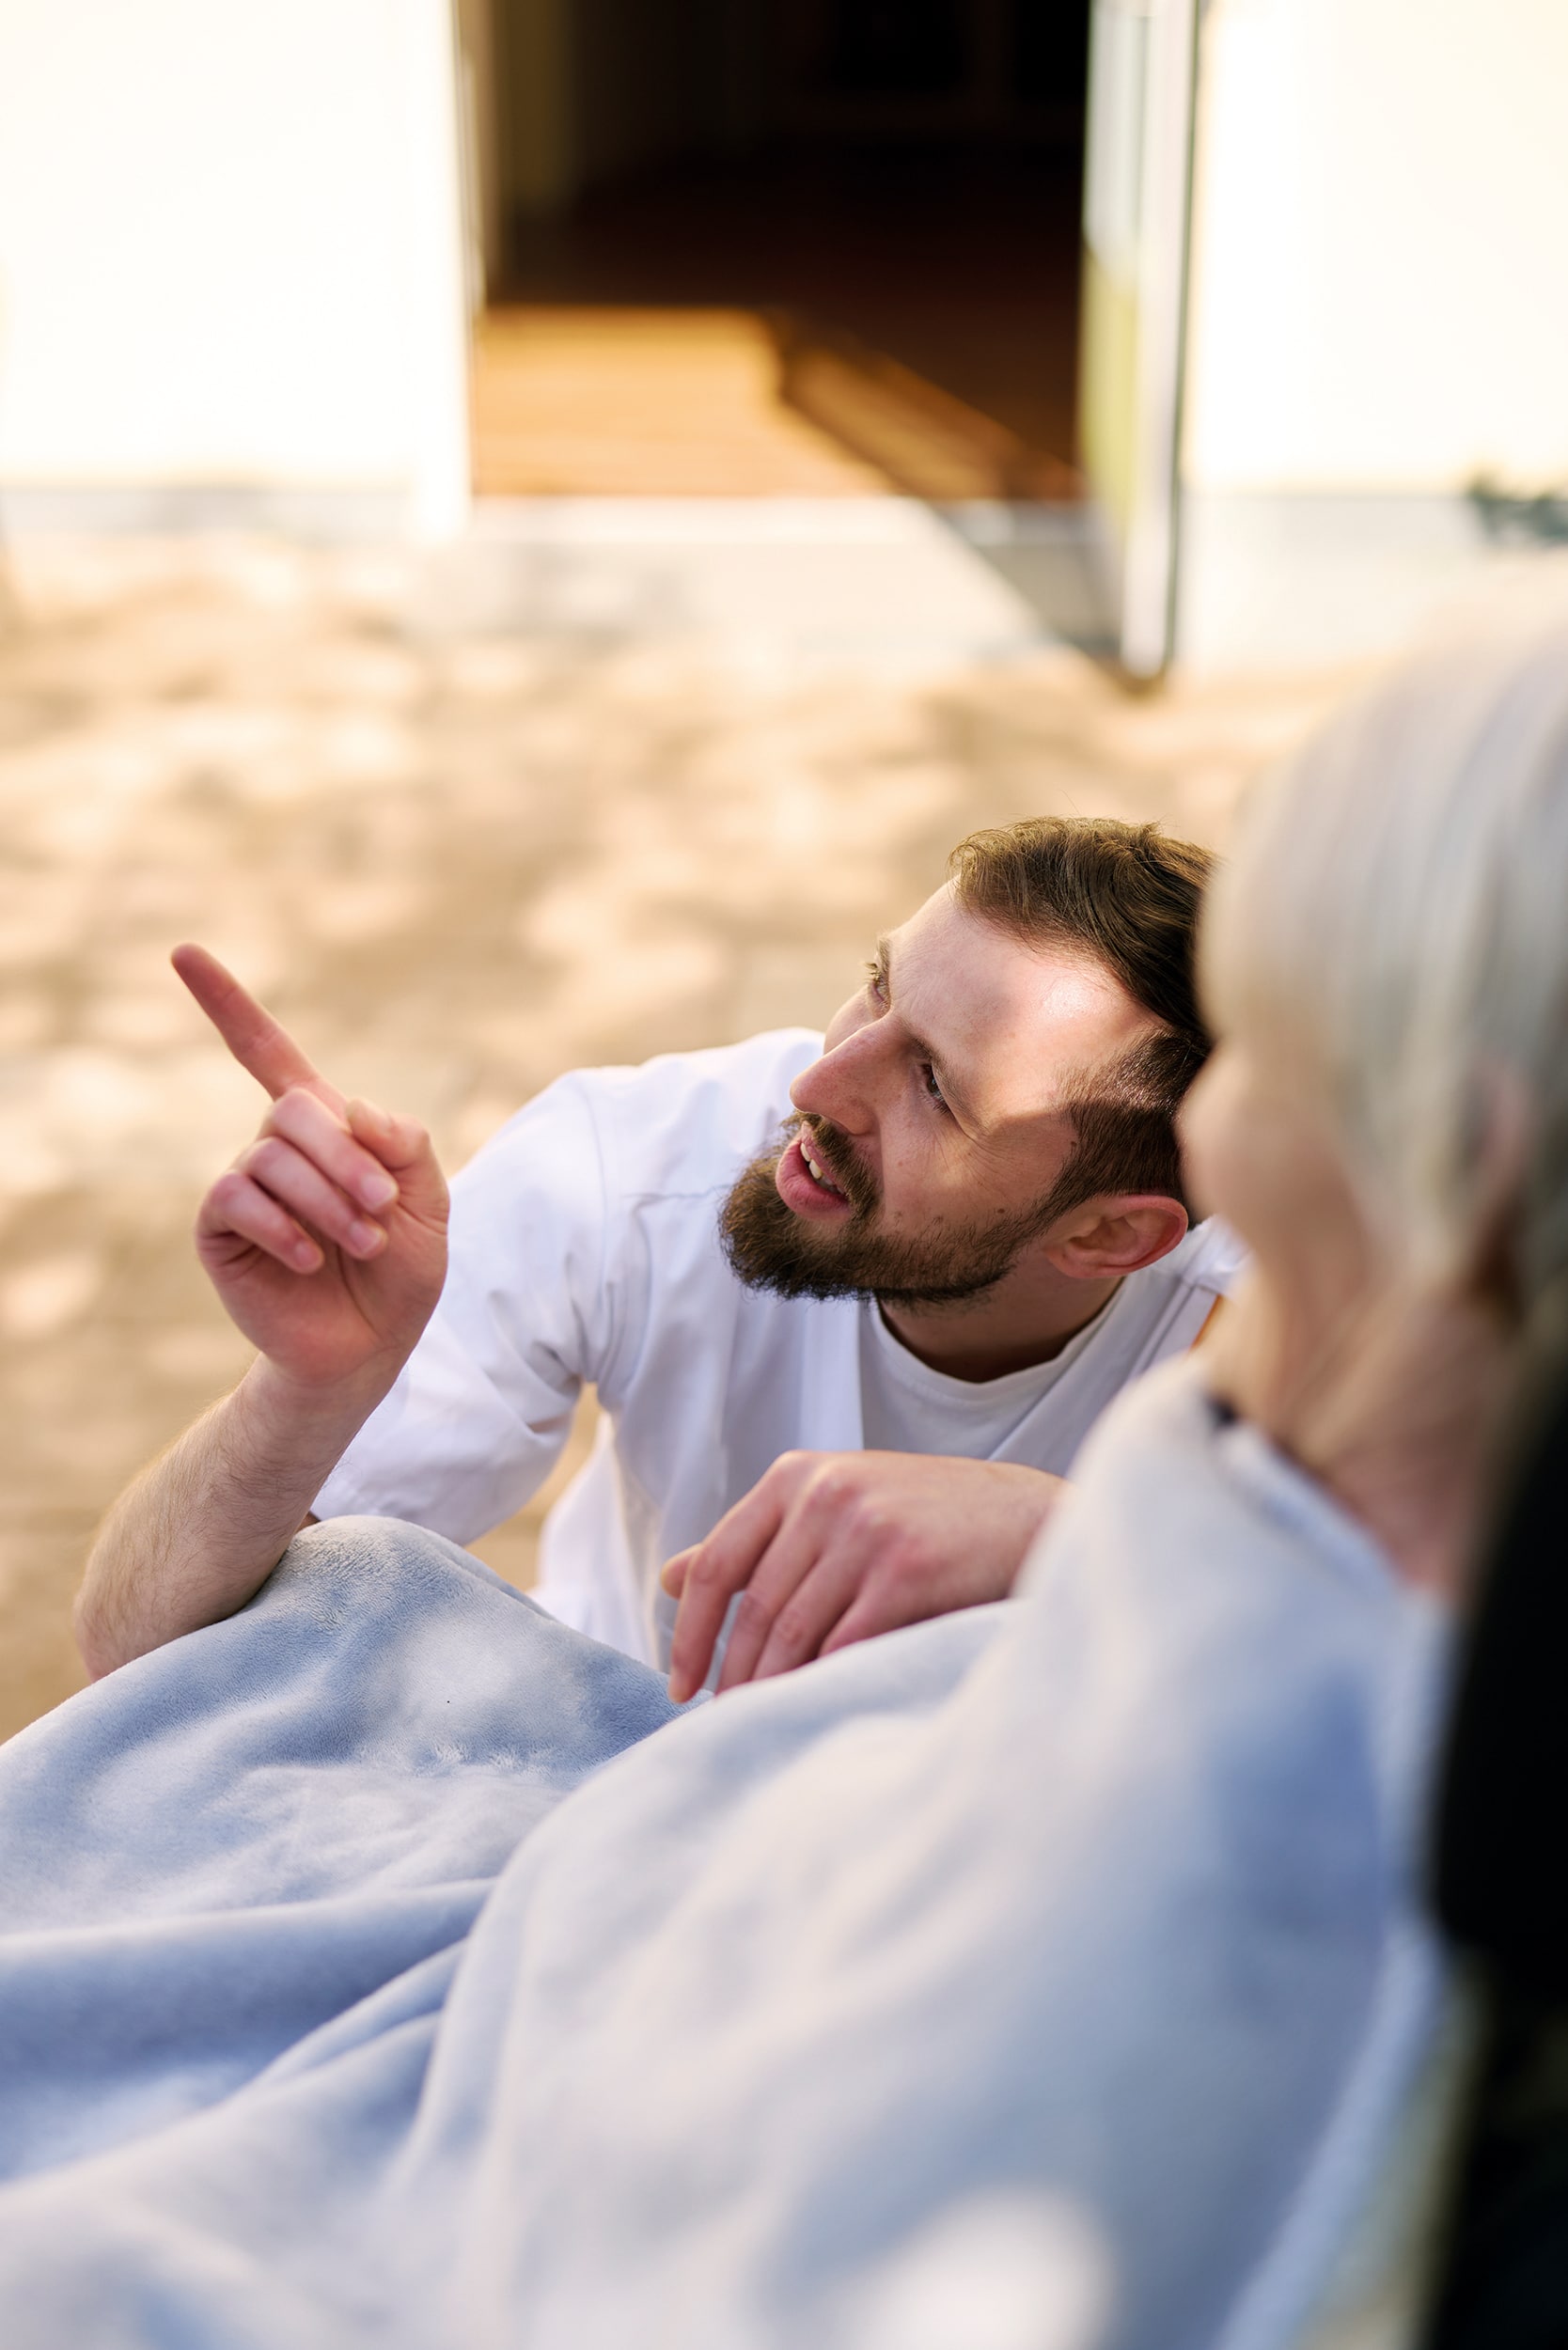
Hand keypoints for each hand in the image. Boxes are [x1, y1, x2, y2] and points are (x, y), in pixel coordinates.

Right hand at [175, 944, 448, 1399]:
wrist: (368, 1349)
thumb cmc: (402, 1274)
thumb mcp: (430, 1204)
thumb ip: (407, 1147)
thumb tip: (354, 1108)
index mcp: (324, 1129)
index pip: (267, 1052)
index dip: (227, 1004)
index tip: (181, 952)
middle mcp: (276, 1148)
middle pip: (294, 1107)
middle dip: (346, 1156)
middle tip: (383, 1209)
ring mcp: (244, 1188)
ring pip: (270, 1154)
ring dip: (329, 1199)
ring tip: (365, 1243)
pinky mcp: (220, 1231)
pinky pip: (236, 1198)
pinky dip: (283, 1224)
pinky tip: (308, 1257)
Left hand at [663, 1450, 1064, 1701]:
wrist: (1030, 1521)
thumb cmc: (927, 1521)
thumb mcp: (836, 1505)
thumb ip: (758, 1539)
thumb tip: (668, 1578)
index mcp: (797, 1474)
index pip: (716, 1562)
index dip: (690, 1632)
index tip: (680, 1685)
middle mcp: (826, 1494)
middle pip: (754, 1607)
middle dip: (733, 1674)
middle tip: (726, 1722)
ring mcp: (867, 1529)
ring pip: (793, 1632)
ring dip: (772, 1687)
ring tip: (765, 1723)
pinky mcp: (907, 1569)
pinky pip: (844, 1645)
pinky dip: (823, 1684)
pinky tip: (816, 1709)